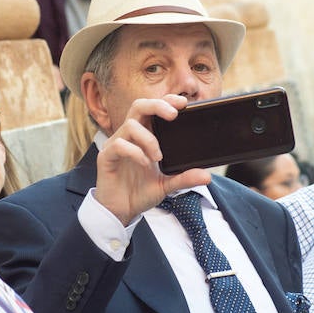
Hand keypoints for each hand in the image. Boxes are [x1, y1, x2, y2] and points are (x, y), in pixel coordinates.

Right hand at [94, 96, 211, 225]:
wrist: (121, 211)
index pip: (152, 109)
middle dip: (157, 105)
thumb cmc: (139, 192)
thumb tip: (207, 176)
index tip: (183, 103)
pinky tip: (145, 164)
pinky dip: (135, 152)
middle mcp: (129, 136)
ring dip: (149, 139)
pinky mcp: (106, 157)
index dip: (165, 101)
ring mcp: (116, 144)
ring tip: (158, 157)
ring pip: (130, 125)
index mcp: (143, 137)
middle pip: (139, 106)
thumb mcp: (167, 184)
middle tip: (173, 115)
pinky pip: (119, 145)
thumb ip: (184, 178)